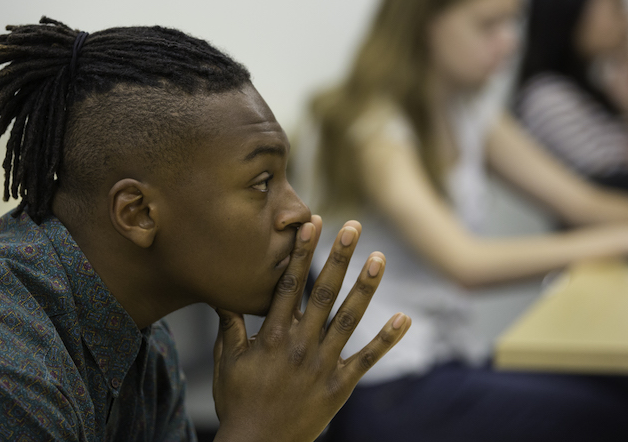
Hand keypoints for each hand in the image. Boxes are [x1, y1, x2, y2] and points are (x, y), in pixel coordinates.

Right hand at [212, 216, 410, 441]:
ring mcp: (322, 365)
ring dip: (365, 287)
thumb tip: (223, 295)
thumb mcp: (227, 362)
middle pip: (323, 293)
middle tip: (353, 227)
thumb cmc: (238, 403)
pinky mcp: (339, 386)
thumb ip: (230, 326)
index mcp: (273, 336)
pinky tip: (403, 318)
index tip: (312, 225)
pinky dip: (386, 339)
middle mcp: (300, 345)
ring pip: (348, 319)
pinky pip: (366, 360)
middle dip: (338, 258)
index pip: (289, 285)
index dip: (302, 252)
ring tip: (379, 258)